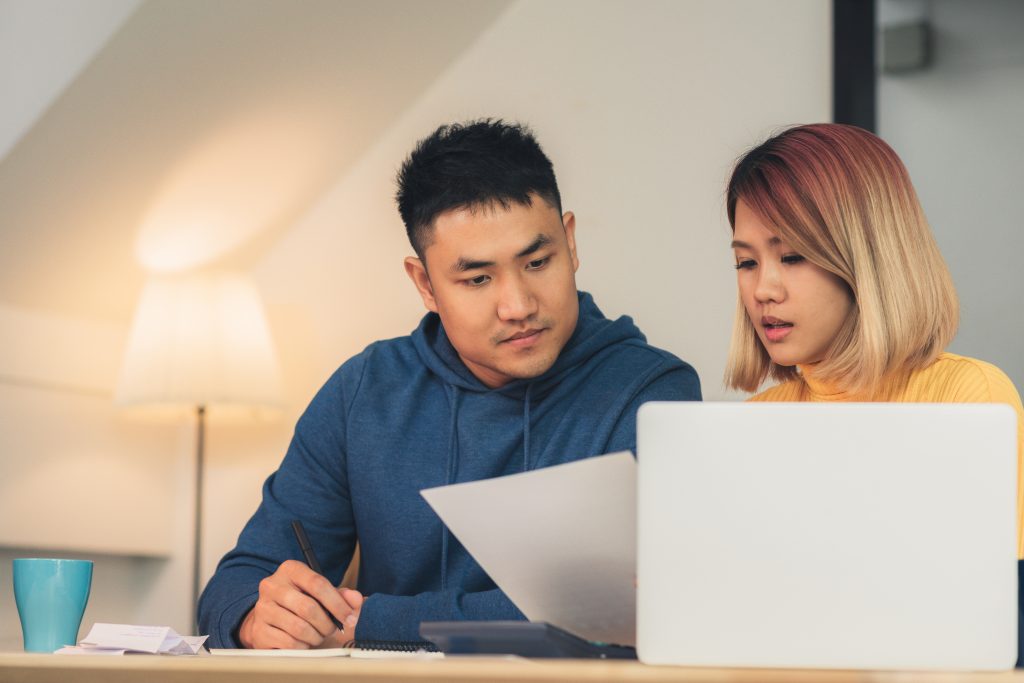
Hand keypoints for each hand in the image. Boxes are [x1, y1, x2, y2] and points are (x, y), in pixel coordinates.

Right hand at [238, 559, 363, 648]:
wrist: (269, 617)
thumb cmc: (300, 602)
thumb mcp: (320, 593)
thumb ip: (341, 595)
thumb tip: (356, 599)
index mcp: (290, 569)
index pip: (318, 583)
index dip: (338, 603)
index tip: (349, 618)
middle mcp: (272, 586)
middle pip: (308, 608)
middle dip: (327, 624)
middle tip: (332, 630)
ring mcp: (262, 608)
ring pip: (299, 628)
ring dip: (316, 636)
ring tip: (318, 635)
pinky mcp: (258, 630)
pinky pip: (289, 643)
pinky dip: (303, 646)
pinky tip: (304, 642)